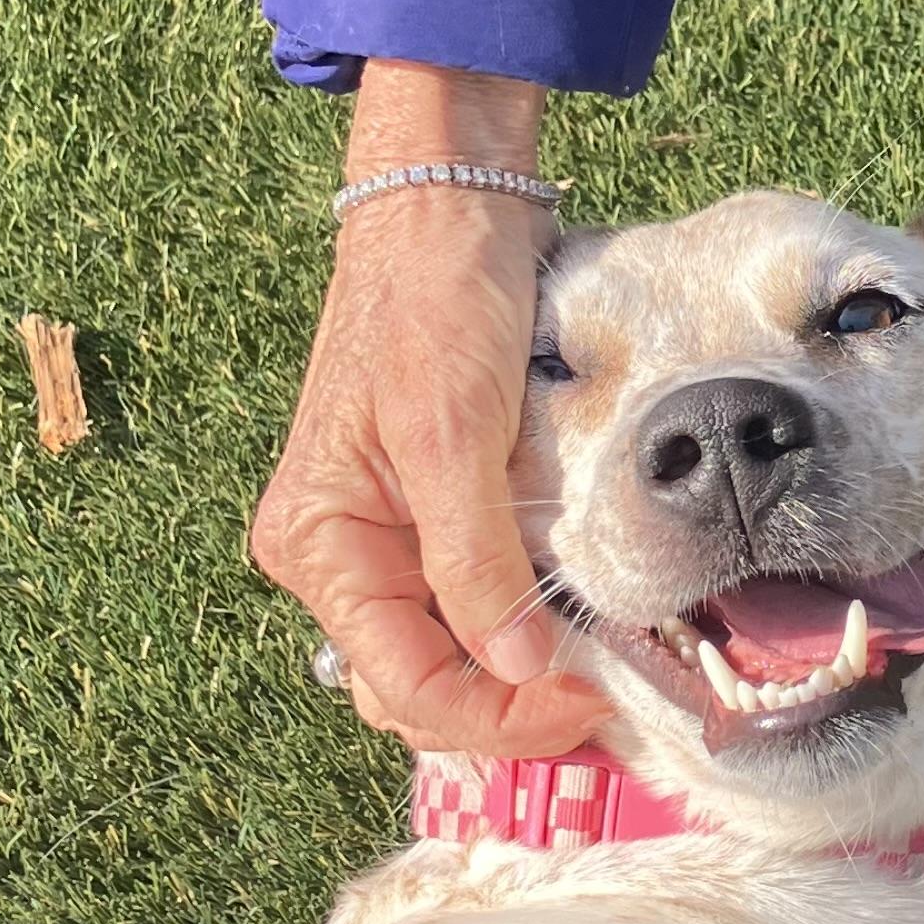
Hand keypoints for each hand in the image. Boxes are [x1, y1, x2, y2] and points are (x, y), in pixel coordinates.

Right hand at [252, 63, 604, 756]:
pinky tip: (575, 633)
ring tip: (599, 682)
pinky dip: (515, 632)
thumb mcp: (452, 428)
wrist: (446, 207)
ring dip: (511, 684)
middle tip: (603, 708)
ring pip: (440, 658)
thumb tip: (513, 665)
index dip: (494, 716)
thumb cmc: (434, 300)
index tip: (586, 707)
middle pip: (414, 687)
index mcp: (320, 540)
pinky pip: (463, 606)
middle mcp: (337, 553)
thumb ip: (473, 556)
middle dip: (503, 714)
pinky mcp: (428, 514)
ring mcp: (382, 537)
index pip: (402, 684)